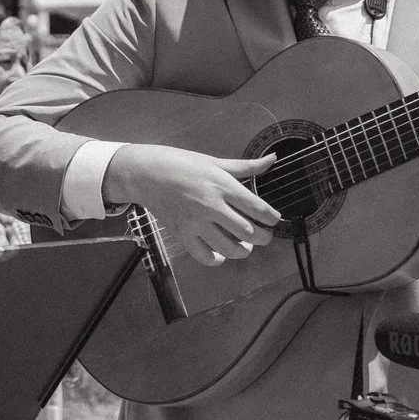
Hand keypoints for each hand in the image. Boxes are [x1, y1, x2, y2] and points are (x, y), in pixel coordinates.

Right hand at [103, 144, 280, 264]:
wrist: (144, 173)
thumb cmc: (179, 163)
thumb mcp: (213, 161)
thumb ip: (245, 166)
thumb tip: (272, 159)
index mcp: (222, 185)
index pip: (257, 208)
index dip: (272, 218)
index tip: (274, 219)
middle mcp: (211, 206)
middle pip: (248, 232)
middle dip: (264, 238)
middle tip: (265, 235)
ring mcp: (195, 222)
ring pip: (229, 248)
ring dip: (244, 251)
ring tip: (246, 247)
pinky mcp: (182, 233)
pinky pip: (203, 256)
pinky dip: (216, 260)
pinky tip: (221, 255)